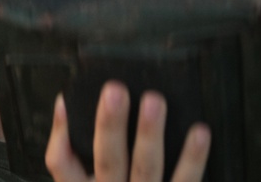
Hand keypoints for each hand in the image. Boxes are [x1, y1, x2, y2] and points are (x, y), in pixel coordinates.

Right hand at [45, 81, 210, 181]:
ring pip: (145, 168)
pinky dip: (193, 159)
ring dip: (149, 134)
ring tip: (153, 102)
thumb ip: (74, 159)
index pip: (61, 164)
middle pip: (107, 161)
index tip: (67, 102)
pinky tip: (199, 132)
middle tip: (114, 92)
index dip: (61, 133)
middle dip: (110, 125)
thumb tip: (66, 110)